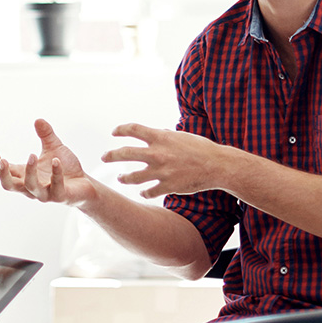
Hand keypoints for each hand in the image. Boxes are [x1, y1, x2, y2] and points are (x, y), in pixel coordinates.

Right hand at [0, 118, 92, 205]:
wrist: (85, 184)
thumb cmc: (65, 168)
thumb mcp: (54, 148)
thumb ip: (46, 135)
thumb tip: (38, 120)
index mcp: (25, 176)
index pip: (5, 172)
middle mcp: (31, 187)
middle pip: (9, 185)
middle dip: (4, 174)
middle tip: (3, 161)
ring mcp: (45, 193)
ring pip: (30, 186)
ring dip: (30, 171)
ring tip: (32, 154)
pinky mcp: (60, 196)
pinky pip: (55, 186)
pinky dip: (55, 173)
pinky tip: (56, 160)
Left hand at [102, 123, 228, 197]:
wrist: (217, 166)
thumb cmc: (201, 148)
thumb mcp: (181, 136)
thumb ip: (165, 136)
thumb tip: (157, 132)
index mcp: (161, 137)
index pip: (133, 129)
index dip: (121, 129)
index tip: (114, 132)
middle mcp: (157, 153)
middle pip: (125, 153)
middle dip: (111, 155)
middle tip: (104, 157)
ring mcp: (161, 171)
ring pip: (132, 177)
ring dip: (123, 178)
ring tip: (120, 179)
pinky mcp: (167, 186)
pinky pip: (149, 192)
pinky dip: (144, 193)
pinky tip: (142, 193)